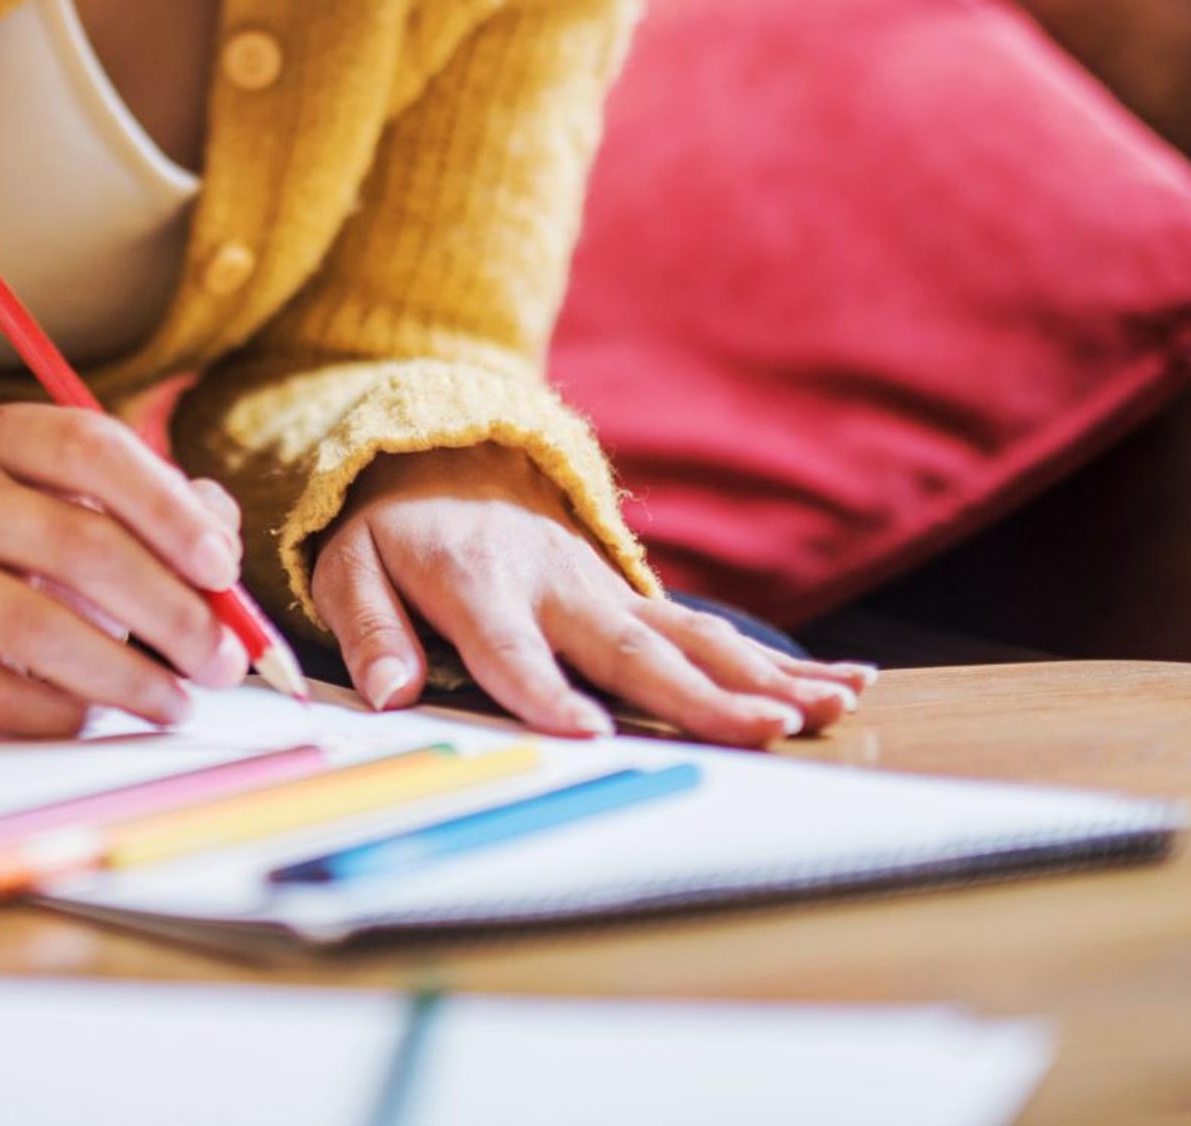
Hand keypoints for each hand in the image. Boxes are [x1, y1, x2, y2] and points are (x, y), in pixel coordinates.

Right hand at [0, 401, 252, 735]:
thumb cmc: (41, 562)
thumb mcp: (101, 514)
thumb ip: (176, 514)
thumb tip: (221, 548)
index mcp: (3, 438)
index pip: (89, 446)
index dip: (167, 509)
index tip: (222, 571)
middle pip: (76, 541)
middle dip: (170, 611)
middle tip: (223, 662)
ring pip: (36, 628)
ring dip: (126, 676)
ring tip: (175, 704)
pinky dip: (60, 715)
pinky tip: (96, 719)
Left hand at [310, 443, 872, 746]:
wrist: (441, 455)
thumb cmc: (392, 530)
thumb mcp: (348, 565)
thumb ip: (368, 630)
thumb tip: (386, 692)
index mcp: (476, 582)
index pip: (510, 646)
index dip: (543, 689)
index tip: (587, 734)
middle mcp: (556, 585)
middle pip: (630, 648)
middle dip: (699, 693)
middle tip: (765, 730)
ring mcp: (605, 588)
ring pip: (690, 636)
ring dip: (761, 675)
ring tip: (827, 709)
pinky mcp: (635, 598)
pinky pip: (710, 632)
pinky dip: (777, 659)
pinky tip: (842, 685)